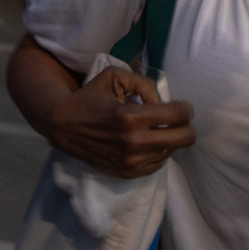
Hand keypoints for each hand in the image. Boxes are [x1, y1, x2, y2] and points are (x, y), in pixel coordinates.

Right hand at [43, 65, 194, 178]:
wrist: (62, 125)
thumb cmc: (89, 97)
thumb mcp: (114, 77)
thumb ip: (144, 83)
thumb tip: (162, 102)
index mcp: (131, 116)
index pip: (179, 115)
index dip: (186, 109)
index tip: (181, 107)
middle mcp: (134, 142)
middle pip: (184, 138)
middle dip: (186, 126)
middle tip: (176, 120)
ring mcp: (131, 161)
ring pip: (172, 151)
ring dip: (168, 139)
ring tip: (154, 130)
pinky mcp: (127, 172)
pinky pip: (158, 164)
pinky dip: (157, 152)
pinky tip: (146, 142)